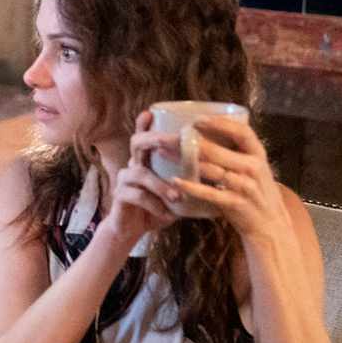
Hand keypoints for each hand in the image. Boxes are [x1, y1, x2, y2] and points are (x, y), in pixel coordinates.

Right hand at [101, 111, 182, 246]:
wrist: (132, 230)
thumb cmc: (158, 206)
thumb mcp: (174, 191)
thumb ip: (188, 180)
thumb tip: (222, 174)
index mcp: (146, 159)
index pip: (144, 135)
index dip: (145, 124)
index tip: (150, 112)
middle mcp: (132, 164)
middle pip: (137, 143)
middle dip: (154, 139)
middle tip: (171, 141)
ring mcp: (124, 180)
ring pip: (140, 173)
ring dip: (161, 185)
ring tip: (178, 196)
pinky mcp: (120, 197)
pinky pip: (137, 196)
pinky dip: (154, 204)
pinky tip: (166, 214)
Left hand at [169, 115, 290, 242]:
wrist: (271, 226)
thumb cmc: (256, 193)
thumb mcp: (253, 168)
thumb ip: (236, 153)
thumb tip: (206, 133)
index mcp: (258, 155)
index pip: (242, 132)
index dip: (220, 123)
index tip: (198, 119)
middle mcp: (253, 168)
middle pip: (218, 150)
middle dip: (189, 143)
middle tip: (167, 137)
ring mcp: (245, 186)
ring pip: (211, 169)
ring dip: (184, 161)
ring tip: (163, 153)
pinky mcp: (236, 204)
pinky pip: (210, 193)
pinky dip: (191, 187)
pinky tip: (175, 181)